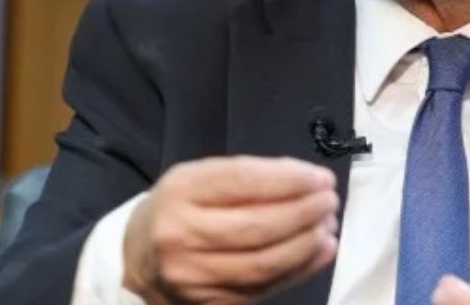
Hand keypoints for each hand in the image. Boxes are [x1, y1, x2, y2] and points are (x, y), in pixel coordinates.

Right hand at [123, 156, 339, 304]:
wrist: (140, 256)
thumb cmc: (181, 207)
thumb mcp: (200, 177)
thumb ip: (248, 176)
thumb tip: (307, 181)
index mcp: (180, 191)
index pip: (243, 182)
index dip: (289, 180)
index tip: (322, 178)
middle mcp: (180, 235)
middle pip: (255, 227)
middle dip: (303, 214)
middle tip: (329, 202)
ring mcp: (192, 276)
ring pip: (262, 264)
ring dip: (306, 246)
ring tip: (328, 228)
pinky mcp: (208, 303)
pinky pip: (263, 289)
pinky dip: (298, 270)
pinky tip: (319, 252)